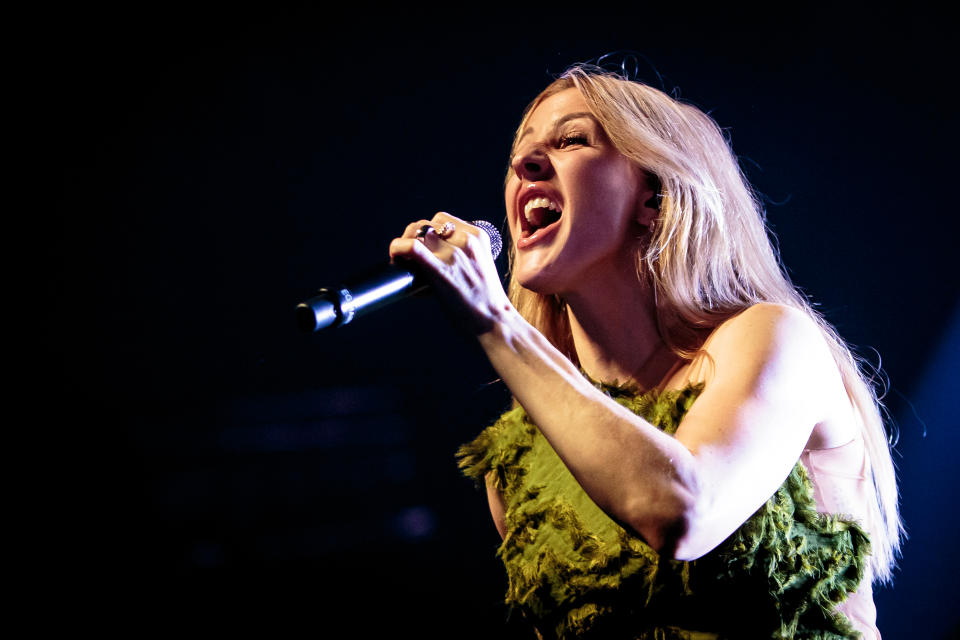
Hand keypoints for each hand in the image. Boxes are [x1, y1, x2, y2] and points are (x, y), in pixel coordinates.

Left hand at [389, 212, 511, 334]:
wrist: (495, 320)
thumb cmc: (485, 299)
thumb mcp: (480, 264)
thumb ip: (462, 252)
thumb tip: (430, 251)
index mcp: (478, 236)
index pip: (442, 219)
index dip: (427, 230)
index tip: (423, 245)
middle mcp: (466, 241)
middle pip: (428, 224)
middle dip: (414, 236)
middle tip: (409, 255)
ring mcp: (454, 254)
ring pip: (419, 233)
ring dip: (406, 244)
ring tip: (404, 261)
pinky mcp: (441, 270)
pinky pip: (413, 248)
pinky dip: (399, 248)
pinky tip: (395, 256)